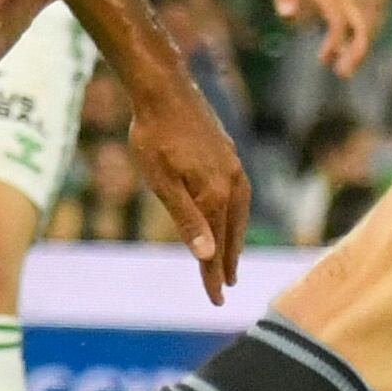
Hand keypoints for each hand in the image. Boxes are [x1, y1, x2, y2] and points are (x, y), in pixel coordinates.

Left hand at [129, 73, 249, 303]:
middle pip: (232, 233)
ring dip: (235, 237)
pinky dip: (235, 212)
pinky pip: (238, 193)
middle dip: (228, 261)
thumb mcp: (161, 182)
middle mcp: (230, 183)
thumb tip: (207, 254)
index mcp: (214, 195)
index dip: (212, 276)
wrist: (164, 89)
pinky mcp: (228, 153)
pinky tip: (228, 211)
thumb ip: (186, 219)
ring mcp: (232, 166)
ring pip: (238, 212)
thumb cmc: (153, 136)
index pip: (215, 247)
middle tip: (226, 285)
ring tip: (229, 255)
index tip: (216, 301)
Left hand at [266, 0, 373, 75]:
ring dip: (354, 49)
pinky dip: (349, 41)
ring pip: (359, 26)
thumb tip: (287, 15)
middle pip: (359, 26)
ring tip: (341, 72)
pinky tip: (336, 54)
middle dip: (356, 50)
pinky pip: (351, 24)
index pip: (338, 21)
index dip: (334, 42)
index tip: (323, 59)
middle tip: (342, 73)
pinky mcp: (339, 1)